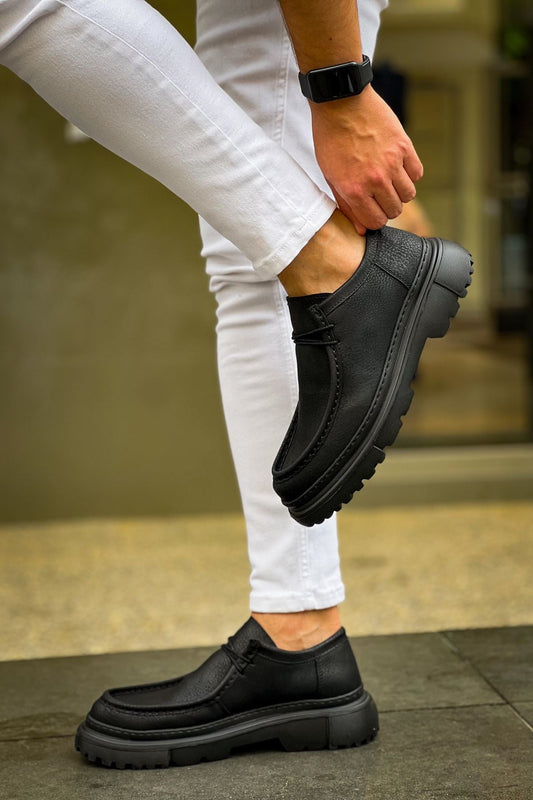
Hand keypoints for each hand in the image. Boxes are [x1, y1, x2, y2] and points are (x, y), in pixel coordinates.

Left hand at [310, 86, 423, 234]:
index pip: (376, 221)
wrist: (340, 102)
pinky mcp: (404, 146)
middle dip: (387, 206)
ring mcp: (392, 163)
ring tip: (389, 180)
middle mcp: (375, 180)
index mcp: (354, 190)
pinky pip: (416, 173)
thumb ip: (347, 204)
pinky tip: (398, 167)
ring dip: (400, 192)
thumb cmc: (331, 139)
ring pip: (408, 194)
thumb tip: (362, 229)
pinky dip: (410, 174)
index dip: (374, 218)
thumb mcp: (331, 176)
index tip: (372, 209)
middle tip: (379, 194)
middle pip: (394, 210)